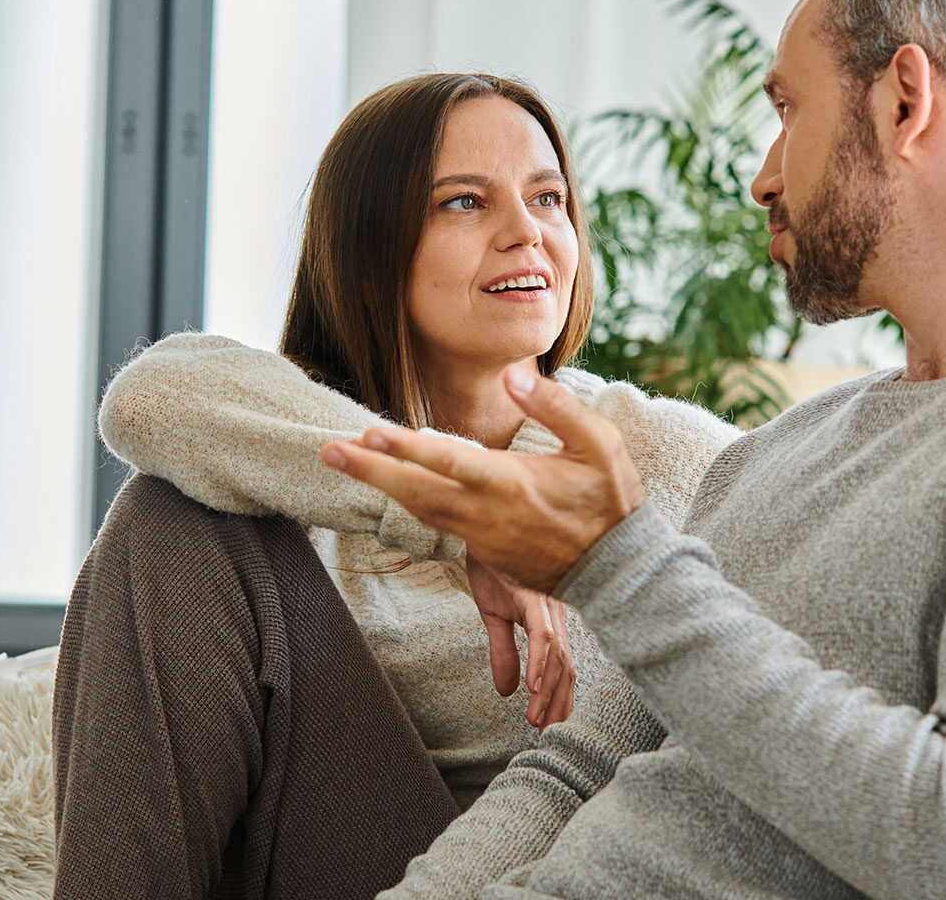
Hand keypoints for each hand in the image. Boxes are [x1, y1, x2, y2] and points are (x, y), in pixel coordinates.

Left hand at [321, 366, 645, 592]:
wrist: (617, 571)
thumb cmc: (610, 501)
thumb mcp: (599, 445)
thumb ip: (557, 407)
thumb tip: (513, 376)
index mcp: (512, 483)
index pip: (449, 461)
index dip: (406, 448)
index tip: (370, 432)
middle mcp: (487, 513)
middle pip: (415, 492)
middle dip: (369, 471)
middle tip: (328, 451)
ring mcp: (481, 536)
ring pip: (418, 510)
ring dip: (379, 486)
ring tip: (345, 461)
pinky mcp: (482, 551)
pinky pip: (435, 523)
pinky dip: (406, 503)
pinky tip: (386, 486)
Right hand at [465, 556, 574, 728]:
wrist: (482, 531)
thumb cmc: (491, 569)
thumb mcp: (494, 617)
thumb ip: (503, 653)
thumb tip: (505, 691)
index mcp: (550, 621)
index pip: (563, 667)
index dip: (560, 698)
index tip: (551, 726)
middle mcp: (556, 615)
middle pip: (566, 668)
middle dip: (558, 704)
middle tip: (547, 733)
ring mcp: (547, 605)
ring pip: (556, 657)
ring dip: (548, 691)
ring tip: (537, 719)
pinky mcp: (532, 597)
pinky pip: (541, 634)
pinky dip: (540, 662)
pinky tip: (533, 685)